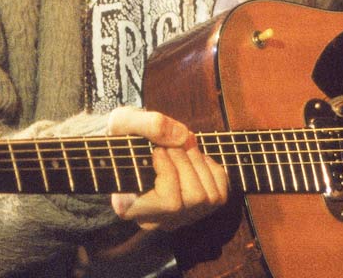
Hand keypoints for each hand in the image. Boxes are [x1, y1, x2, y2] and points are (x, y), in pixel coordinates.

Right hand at [107, 108, 228, 230]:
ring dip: (199, 163)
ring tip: (183, 145)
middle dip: (187, 161)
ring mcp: (176, 219)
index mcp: (130, 207)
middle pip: (194, 198)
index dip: (170, 171)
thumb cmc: (123, 136)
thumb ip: (146, 124)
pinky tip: (194, 158)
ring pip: (208, 198)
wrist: (128, 146)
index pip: (169, 202)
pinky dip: (212, 170)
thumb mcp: (123, 122)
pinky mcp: (194, 212)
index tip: (158, 150)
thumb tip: (181, 136)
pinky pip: (219, 195)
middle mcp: (155, 220)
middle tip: (173, 142)